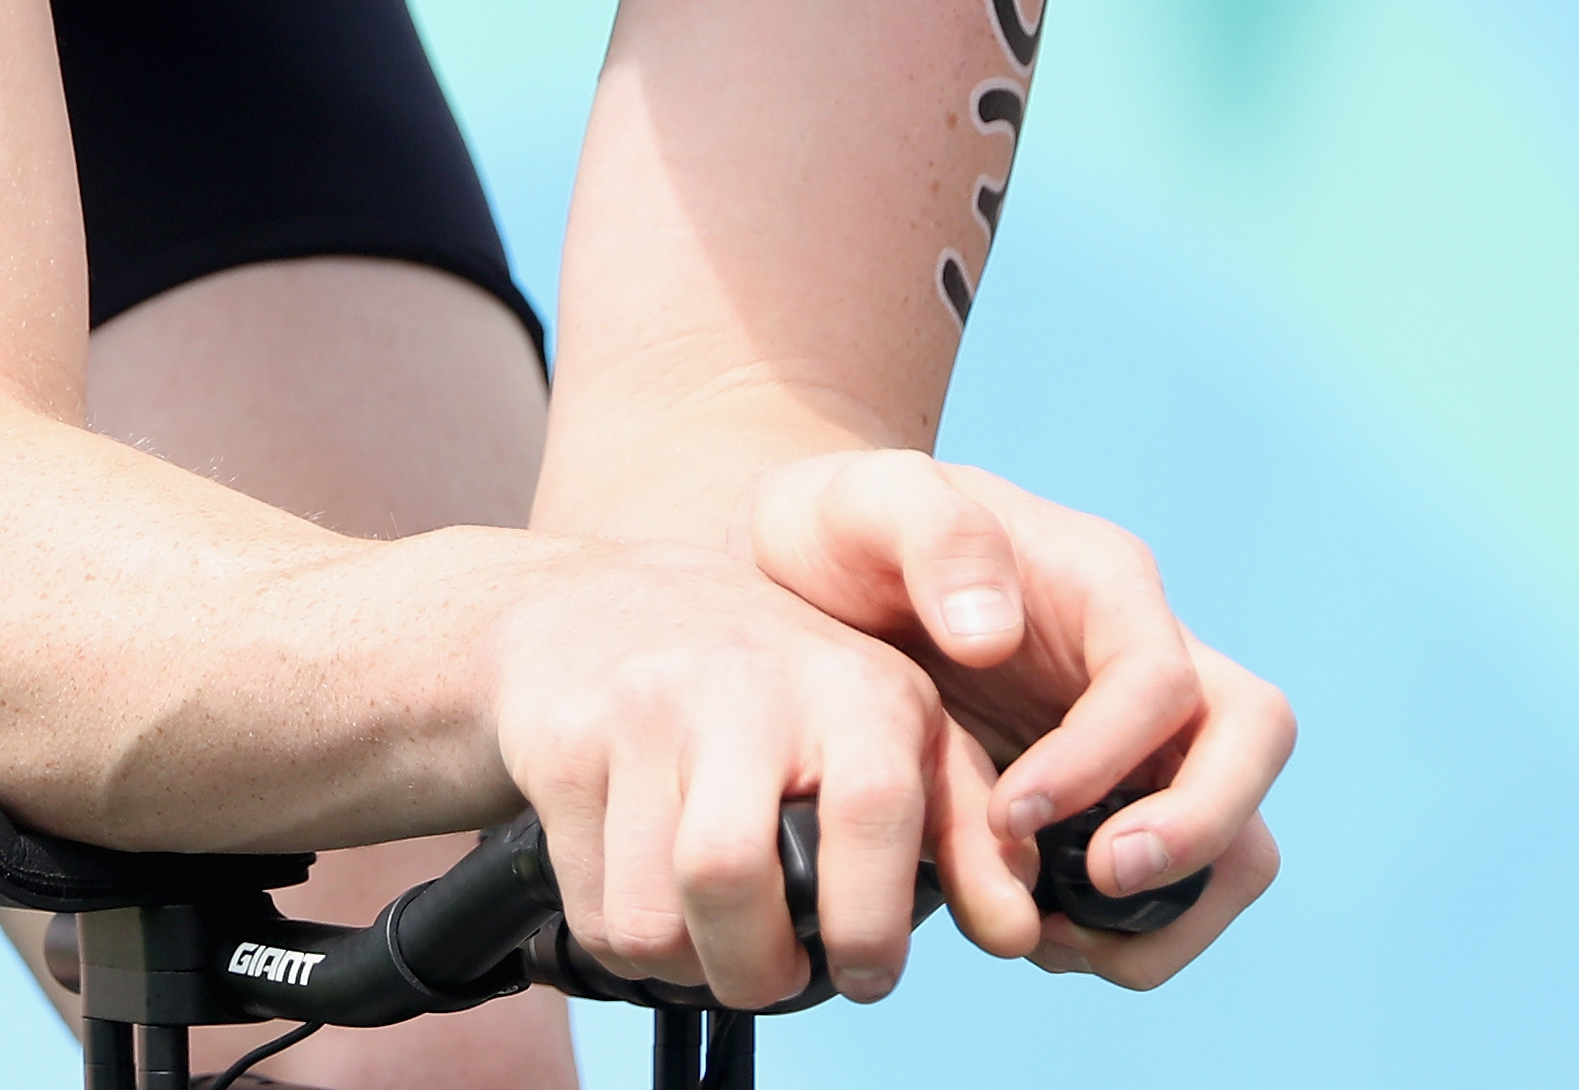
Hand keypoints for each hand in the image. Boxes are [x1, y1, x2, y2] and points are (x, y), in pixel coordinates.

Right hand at [486, 536, 1005, 1012]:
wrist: (593, 608)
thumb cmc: (766, 685)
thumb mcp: (883, 721)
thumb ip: (964, 823)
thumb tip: (1020, 931)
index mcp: (851, 682)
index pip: (871, 811)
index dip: (870, 923)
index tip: (865, 970)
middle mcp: (744, 682)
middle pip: (733, 877)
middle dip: (757, 967)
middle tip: (771, 968)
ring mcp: (640, 708)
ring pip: (655, 914)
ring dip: (689, 964)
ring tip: (712, 936)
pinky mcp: (559, 744)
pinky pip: (595, 909)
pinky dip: (625, 941)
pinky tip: (649, 896)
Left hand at [745, 451, 1291, 991]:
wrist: (806, 580)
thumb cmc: (844, 531)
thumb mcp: (863, 502)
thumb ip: (935, 539)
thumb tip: (997, 637)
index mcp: (1103, 579)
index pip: (1161, 676)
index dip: (1104, 756)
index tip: (1007, 811)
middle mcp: (1148, 652)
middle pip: (1253, 741)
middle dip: (1199, 832)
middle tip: (1095, 885)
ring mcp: (1141, 731)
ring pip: (1239, 828)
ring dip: (1175, 906)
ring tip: (1053, 937)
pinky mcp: (1110, 797)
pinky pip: (1174, 879)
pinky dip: (1128, 932)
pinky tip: (1030, 932)